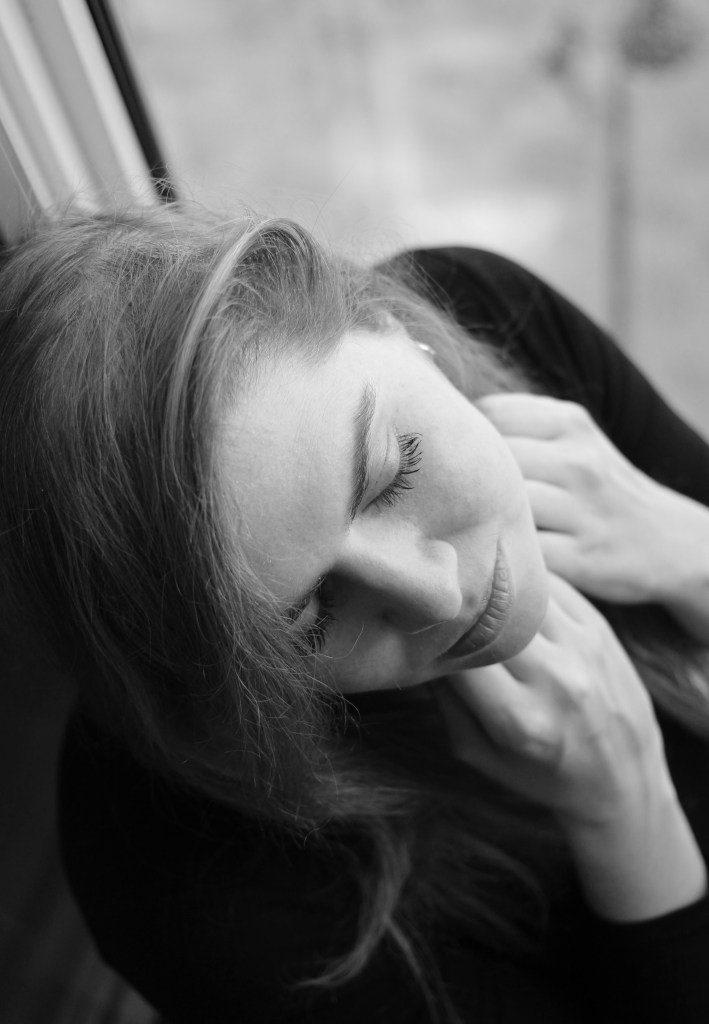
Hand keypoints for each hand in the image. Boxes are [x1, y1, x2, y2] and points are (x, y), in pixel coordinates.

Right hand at [436, 573, 663, 827]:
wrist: (625, 781)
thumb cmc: (541, 773)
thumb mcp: (478, 755)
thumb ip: (445, 704)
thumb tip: (419, 647)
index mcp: (519, 720)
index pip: (459, 652)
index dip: (433, 631)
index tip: (417, 622)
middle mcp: (556, 680)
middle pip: (490, 615)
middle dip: (458, 601)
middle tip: (436, 592)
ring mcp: (582, 649)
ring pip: (521, 591)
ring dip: (490, 582)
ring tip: (466, 578)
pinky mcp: (600, 628)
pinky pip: (553, 585)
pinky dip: (523, 578)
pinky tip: (505, 582)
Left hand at [476, 392, 708, 603]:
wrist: (669, 541)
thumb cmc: (597, 488)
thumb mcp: (574, 439)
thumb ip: (520, 426)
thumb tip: (445, 423)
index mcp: (570, 423)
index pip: (491, 414)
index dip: (466, 437)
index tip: (458, 457)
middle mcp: (579, 462)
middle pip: (494, 461)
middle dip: (468, 481)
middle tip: (453, 498)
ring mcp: (584, 511)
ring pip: (508, 507)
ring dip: (483, 520)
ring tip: (471, 527)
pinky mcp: (584, 558)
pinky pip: (525, 553)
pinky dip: (504, 555)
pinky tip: (497, 555)